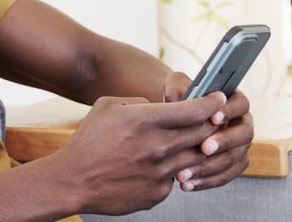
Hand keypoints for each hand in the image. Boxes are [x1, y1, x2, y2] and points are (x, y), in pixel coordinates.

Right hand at [52, 92, 225, 214]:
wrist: (72, 181)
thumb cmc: (88, 141)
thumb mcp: (108, 106)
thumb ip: (140, 101)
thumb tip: (161, 106)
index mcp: (145, 120)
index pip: (196, 110)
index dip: (213, 102)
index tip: (218, 99)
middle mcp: (157, 147)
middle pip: (203, 133)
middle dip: (210, 124)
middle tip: (209, 120)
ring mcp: (160, 173)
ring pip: (195, 157)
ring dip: (195, 148)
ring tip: (182, 143)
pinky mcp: (158, 194)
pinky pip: (176, 178)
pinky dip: (172, 171)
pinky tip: (155, 166)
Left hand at [164, 74, 253, 191]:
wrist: (174, 122)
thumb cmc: (179, 99)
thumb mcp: (176, 86)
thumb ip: (177, 86)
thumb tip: (176, 97)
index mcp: (234, 101)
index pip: (241, 104)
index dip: (230, 110)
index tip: (213, 117)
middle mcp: (242, 124)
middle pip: (245, 134)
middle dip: (225, 142)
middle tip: (204, 148)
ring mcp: (239, 147)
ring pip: (235, 159)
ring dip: (211, 167)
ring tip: (186, 171)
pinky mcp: (232, 166)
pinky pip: (225, 176)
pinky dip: (206, 181)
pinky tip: (187, 184)